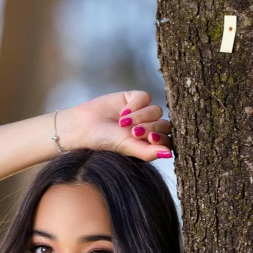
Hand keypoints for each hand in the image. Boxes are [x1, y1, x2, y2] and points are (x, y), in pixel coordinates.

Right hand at [59, 90, 173, 161]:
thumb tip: (169, 154)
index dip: (162, 139)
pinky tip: (123, 112)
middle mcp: (147, 129)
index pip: (167, 141)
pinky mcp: (134, 98)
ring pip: (156, 111)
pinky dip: (136, 105)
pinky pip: (146, 97)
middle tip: (134, 132)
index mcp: (147, 145)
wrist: (84, 126)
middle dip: (150, 128)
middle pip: (164, 125)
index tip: (150, 139)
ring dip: (141, 116)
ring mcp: (142, 113)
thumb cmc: (104, 142)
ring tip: (123, 122)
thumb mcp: (127, 148)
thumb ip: (148, 152)